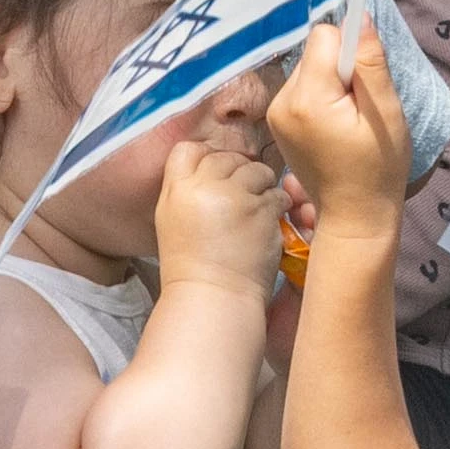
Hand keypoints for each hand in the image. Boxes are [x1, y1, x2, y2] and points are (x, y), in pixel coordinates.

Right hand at [148, 97, 286, 301]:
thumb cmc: (191, 267)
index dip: (206, 158)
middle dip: (238, 173)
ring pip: (257, 170)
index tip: (217, 177)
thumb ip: (186, 190)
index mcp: (175, 189)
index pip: (189, 150)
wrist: (213, 298)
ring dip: (262, 186)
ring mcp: (233, 196)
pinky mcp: (262, 210)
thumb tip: (212, 167)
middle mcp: (202, 186)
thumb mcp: (171, 220)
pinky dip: (278, 206)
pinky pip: (277, 194)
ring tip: (257, 210)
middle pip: (225, 157)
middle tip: (242, 197)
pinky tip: (268, 224)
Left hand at [257, 1, 413, 234]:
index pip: (323, 37)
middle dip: (341, 68)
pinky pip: (301, 87)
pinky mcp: (277, 120)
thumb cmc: (378, 168)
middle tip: (360, 107)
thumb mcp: (385, 113)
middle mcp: (282, 100)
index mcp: (307, 98)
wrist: (354, 215)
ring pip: (308, 68)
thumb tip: (357, 15)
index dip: (350, 50)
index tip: (366, 79)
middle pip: (314, 52)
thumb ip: (370, 63)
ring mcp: (275, 112)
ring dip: (332, 83)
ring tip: (349, 119)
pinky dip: (321, 96)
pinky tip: (336, 125)